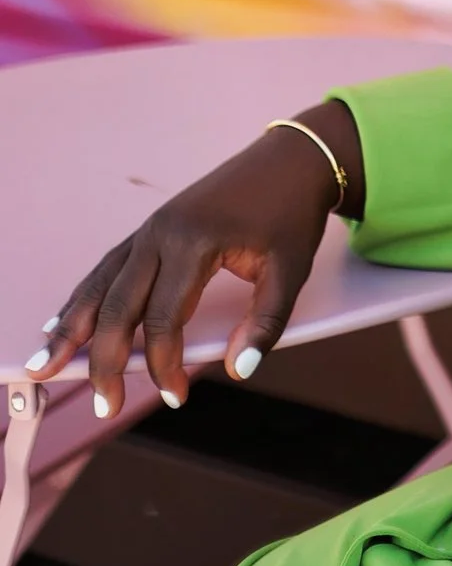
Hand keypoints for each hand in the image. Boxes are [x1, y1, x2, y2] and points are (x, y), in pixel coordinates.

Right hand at [23, 99, 363, 416]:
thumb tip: (240, 370)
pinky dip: (83, 299)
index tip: (176, 397)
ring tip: (45, 366)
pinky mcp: (149, 228)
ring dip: (72, 329)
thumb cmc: (292, 214)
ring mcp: (149, 229)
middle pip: (117, 308)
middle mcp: (159, 235)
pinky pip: (107, 269)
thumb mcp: (291, 268)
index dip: (165, 365)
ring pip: (100, 286)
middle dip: (104, 360)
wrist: (292, 160)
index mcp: (193, 243)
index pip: (164, 320)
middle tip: (102, 406)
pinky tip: (63, 323)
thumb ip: (266, 322)